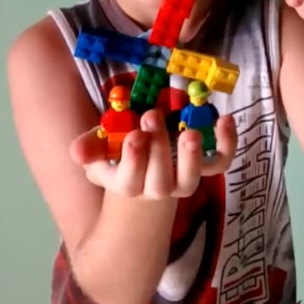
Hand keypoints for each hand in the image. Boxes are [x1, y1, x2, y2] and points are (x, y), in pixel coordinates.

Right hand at [70, 109, 236, 198]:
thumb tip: (76, 150)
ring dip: (192, 157)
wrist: (149, 171)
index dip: (134, 161)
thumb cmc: (122, 154)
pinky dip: (227, 143)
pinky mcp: (205, 167)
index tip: (134, 135)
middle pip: (161, 181)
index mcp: (128, 185)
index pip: (130, 182)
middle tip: (152, 116)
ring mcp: (183, 179)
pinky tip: (224, 119)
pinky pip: (220, 161)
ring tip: (190, 132)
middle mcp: (157, 188)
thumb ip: (91, 148)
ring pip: (191, 179)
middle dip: (158, 149)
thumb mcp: (102, 149)